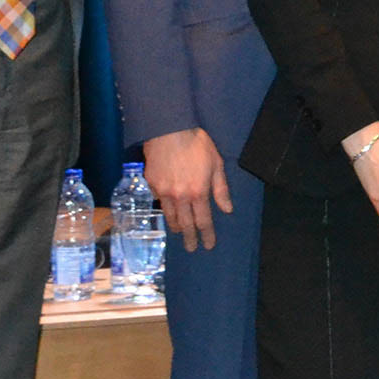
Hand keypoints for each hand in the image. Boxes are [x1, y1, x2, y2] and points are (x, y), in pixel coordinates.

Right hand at [142, 128, 230, 252]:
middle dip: (189, 238)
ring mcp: (163, 191)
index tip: (208, 246)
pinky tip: (168, 211)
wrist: (168, 130)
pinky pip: (159, 202)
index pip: (204, 221)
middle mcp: (180, 196)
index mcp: (198, 192)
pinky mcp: (151, 184)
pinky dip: (165, 209)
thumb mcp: (216, 164)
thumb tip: (227, 209)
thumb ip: (221, 189)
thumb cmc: (196, 144)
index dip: (207, 235)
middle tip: (192, 248)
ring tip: (180, 232)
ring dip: (176, 226)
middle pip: (185, 224)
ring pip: (170, 216)